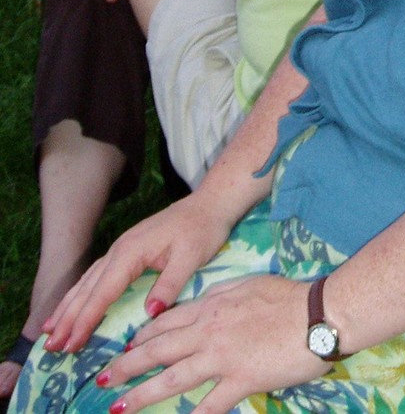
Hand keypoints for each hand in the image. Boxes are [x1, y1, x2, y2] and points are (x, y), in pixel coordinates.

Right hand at [43, 194, 233, 355]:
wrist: (209, 204)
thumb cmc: (202, 230)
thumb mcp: (192, 257)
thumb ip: (169, 284)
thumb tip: (149, 313)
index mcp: (131, 252)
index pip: (103, 291)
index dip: (85, 320)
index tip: (71, 344)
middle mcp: (119, 249)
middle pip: (88, 287)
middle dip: (68, 318)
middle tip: (51, 347)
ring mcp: (121, 248)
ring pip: (87, 281)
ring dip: (68, 306)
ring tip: (49, 331)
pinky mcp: (126, 250)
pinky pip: (96, 275)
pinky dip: (80, 292)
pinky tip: (72, 304)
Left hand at [93, 276, 329, 413]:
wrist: (318, 313)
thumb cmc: (289, 296)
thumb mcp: (249, 286)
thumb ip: (222, 297)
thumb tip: (203, 305)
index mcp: (212, 306)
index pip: (167, 322)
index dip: (142, 336)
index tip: (124, 347)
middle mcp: (209, 332)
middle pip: (159, 350)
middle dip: (126, 365)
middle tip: (101, 378)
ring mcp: (223, 358)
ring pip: (172, 379)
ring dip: (141, 395)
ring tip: (117, 407)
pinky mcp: (240, 380)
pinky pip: (209, 404)